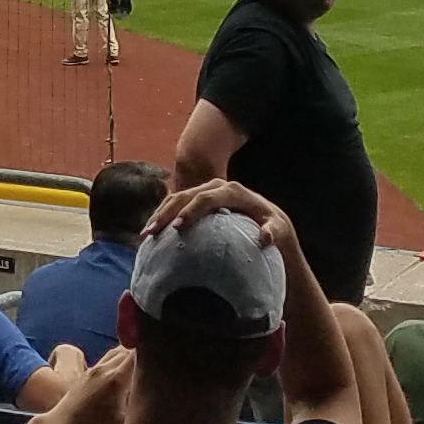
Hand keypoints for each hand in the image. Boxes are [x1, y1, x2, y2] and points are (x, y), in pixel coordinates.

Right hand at [145, 176, 281, 242]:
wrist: (266, 219)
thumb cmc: (272, 227)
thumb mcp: (278, 229)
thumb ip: (274, 232)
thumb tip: (265, 237)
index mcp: (233, 191)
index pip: (207, 198)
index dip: (192, 211)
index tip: (178, 227)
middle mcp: (216, 187)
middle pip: (186, 196)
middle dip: (166, 213)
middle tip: (151, 232)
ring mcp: (205, 191)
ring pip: (176, 198)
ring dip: (159, 215)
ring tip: (145, 234)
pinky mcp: (197, 200)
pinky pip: (175, 205)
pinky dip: (162, 216)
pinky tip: (151, 233)